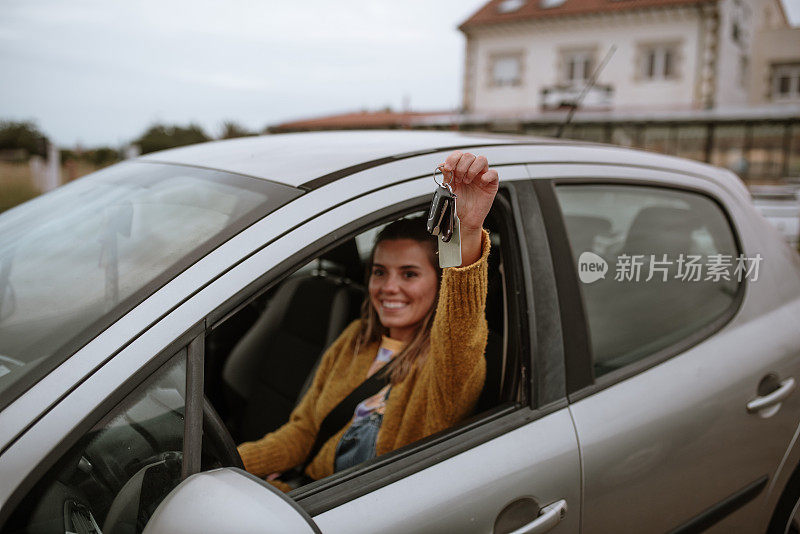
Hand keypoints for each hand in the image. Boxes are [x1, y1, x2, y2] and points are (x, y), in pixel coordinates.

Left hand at [441, 151, 498, 265]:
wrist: (464, 220)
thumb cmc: (458, 205)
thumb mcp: (449, 190)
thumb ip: (446, 177)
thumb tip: (442, 165)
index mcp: (460, 170)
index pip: (459, 155)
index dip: (453, 158)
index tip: (448, 168)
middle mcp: (471, 171)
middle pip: (469, 156)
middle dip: (462, 166)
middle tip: (458, 178)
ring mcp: (482, 176)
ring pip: (482, 160)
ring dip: (472, 169)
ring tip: (467, 181)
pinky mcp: (491, 184)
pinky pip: (493, 173)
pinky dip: (486, 176)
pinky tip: (480, 184)